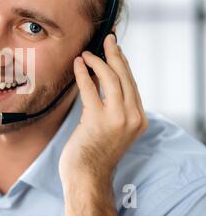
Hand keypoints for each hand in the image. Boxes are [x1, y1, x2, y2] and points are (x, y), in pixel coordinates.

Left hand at [59, 33, 148, 215]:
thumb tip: (103, 80)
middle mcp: (133, 117)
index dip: (123, 63)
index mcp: (139, 118)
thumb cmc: (95, 152)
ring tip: (85, 53)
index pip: (132, 83)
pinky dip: (83, 73)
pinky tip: (77, 64)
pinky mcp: (98, 119)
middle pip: (125, 76)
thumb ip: (114, 108)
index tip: (115, 48)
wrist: (87, 176)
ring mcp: (117, 118)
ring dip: (97, 61)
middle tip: (107, 39)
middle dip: (115, 54)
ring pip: (111, 79)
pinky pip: (91, 89)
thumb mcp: (112, 128)